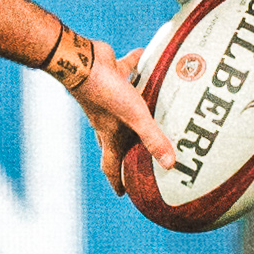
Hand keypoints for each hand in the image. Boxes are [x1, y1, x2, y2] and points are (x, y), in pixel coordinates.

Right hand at [72, 39, 173, 193]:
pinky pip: (126, 72)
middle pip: (115, 139)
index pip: (111, 165)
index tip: (122, 193)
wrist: (83, 62)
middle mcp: (106, 120)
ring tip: (150, 111)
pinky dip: (136, 67)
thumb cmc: (106, 93)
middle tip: (138, 154)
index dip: (117, 181)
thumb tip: (170, 165)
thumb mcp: (135, 118)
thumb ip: (153, 139)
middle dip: (126, 149)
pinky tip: (147, 60)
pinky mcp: (110, 76)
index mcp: (109, 135)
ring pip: (122, 108)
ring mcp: (107, 98)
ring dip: (134, 110)